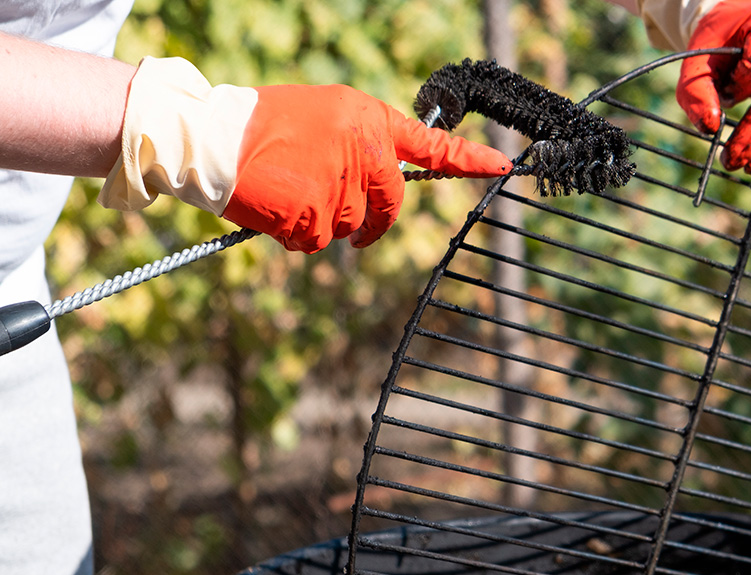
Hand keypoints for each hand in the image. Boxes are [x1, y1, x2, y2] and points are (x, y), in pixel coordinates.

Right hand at [223, 84, 511, 252]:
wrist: (210, 137)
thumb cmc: (262, 125)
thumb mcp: (324, 117)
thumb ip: (361, 144)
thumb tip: (380, 182)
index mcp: (368, 120)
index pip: (429, 144)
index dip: (468, 159)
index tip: (502, 166)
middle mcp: (363, 151)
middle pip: (388, 206)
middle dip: (374, 222)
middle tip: (355, 227)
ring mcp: (340, 186)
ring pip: (351, 227)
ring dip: (325, 223)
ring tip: (289, 192)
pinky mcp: (315, 216)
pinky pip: (317, 242)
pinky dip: (298, 235)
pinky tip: (277, 208)